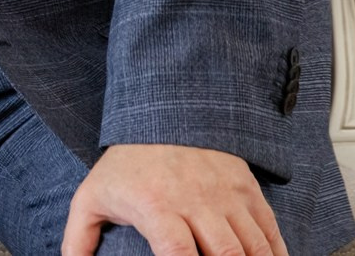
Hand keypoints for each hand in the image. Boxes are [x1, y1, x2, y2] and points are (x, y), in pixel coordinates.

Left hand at [63, 143, 288, 255]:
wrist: (163, 112)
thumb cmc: (127, 165)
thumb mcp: (94, 195)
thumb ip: (79, 236)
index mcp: (157, 206)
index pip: (180, 252)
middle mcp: (196, 201)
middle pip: (227, 254)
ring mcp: (226, 195)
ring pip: (254, 246)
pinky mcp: (247, 189)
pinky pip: (270, 231)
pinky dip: (275, 254)